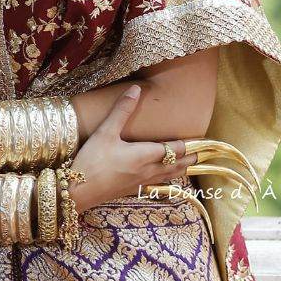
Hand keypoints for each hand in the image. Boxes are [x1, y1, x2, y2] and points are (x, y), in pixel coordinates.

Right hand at [69, 85, 197, 211]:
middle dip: (189, 158)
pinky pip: (158, 183)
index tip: (199, 139)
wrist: (79, 191)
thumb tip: (136, 89)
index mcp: (144, 155)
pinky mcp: (133, 189)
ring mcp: (141, 182)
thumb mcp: (105, 132)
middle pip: (175, 165)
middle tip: (202, 153)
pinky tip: (165, 178)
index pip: (173, 149)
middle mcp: (147, 170)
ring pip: (168, 176)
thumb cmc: (92, 160)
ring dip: (181, 169)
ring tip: (190, 165)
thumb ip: (122, 110)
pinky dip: (168, 178)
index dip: (186, 144)